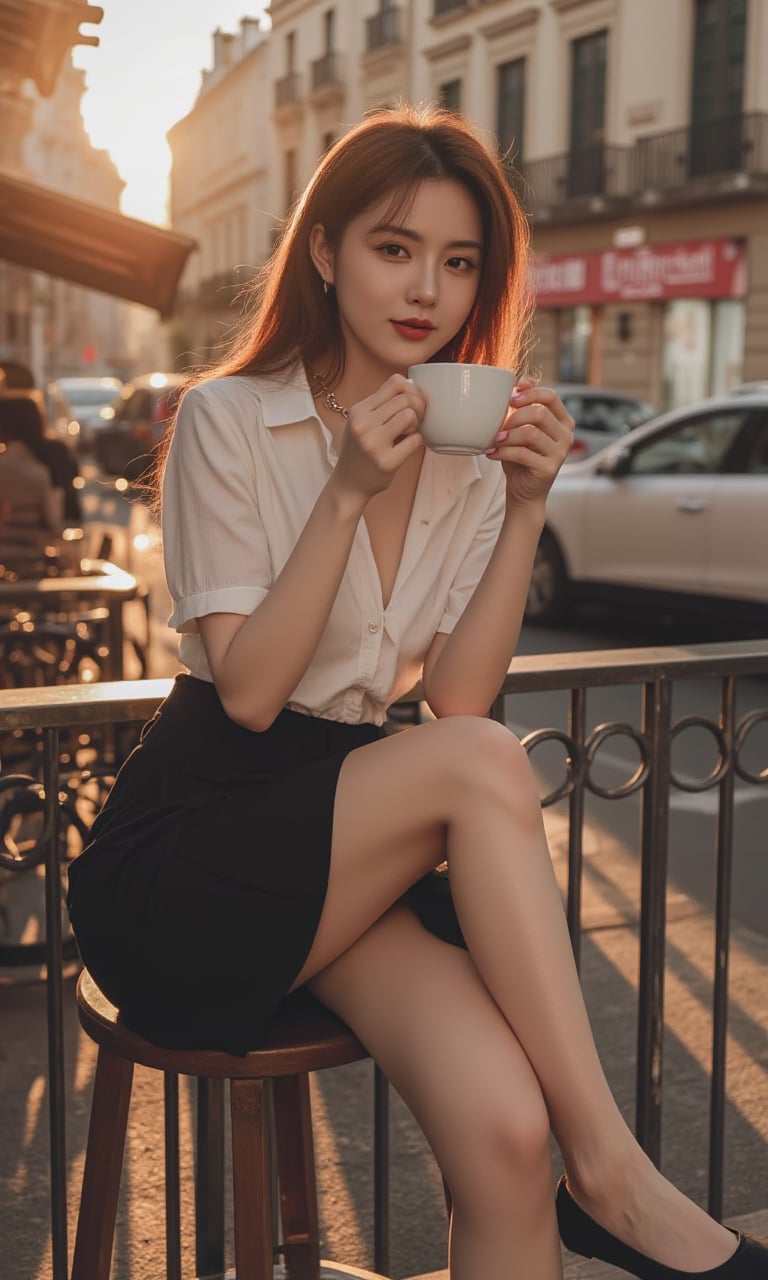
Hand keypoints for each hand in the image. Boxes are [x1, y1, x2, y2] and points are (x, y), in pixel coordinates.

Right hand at [331, 374, 425, 501]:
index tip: (411, 402)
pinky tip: (406, 447)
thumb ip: (382, 405)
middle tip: (412, 422)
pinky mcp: (387, 462)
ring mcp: (374, 444)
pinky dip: (416, 442)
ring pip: (409, 415)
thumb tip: (415, 387)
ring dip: (415, 424)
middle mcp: (363, 425)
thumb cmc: (359, 451)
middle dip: (416, 408)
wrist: (348, 484)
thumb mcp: (361, 422)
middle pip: (405, 399)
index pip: (394, 382)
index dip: (411, 389)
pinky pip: (415, 440)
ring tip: (406, 434)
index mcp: (358, 411)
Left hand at [485, 378, 574, 506]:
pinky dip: (503, 452)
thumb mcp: (521, 428)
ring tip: (495, 440)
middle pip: (539, 413)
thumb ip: (523, 407)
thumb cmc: (521, 457)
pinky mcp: (549, 468)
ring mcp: (560, 453)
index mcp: (563, 421)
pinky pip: (523, 453)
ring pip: (530, 433)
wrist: (524, 491)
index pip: (550, 396)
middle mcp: (567, 435)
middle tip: (499, 426)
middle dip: (514, 417)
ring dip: (507, 435)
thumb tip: (522, 381)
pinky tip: (492, 453)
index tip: (510, 398)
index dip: (529, 393)